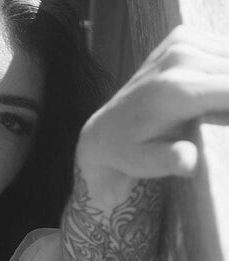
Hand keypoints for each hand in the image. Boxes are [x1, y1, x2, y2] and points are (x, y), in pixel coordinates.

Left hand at [76, 25, 228, 185]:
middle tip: (222, 120)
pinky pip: (223, 47)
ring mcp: (181, 42)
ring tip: (218, 110)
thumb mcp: (148, 164)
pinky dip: (226, 68)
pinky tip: (217, 90)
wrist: (104, 131)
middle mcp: (180, 58)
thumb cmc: (130, 153)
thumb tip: (190, 161)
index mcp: (176, 90)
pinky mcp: (182, 36)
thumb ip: (173, 160)